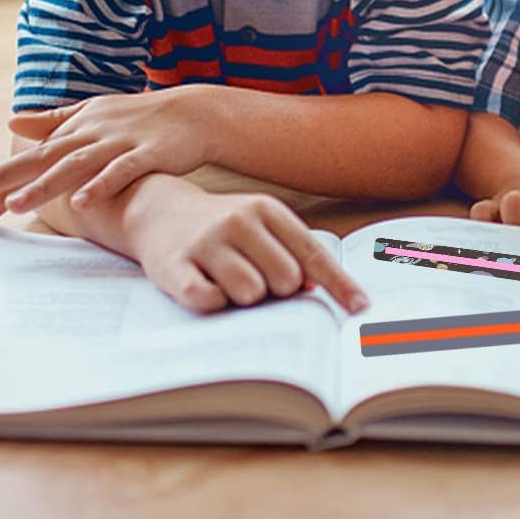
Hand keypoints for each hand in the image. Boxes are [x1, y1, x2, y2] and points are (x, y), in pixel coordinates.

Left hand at [0, 89, 215, 219]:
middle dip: (8, 177)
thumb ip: (53, 120)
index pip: (34, 154)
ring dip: (46, 184)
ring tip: (16, 205)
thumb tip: (11, 121)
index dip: (2, 174)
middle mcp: (94, 132)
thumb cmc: (140, 117)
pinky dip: (101, 184)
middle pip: (46, 158)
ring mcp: (120, 142)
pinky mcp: (148, 153)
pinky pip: (121, 171)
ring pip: (77, 165)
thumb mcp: (94, 112)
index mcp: (78, 125)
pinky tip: (81, 201)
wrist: (194, 112)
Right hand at [135, 189, 369, 314]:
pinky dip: (214, 304)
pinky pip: (209, 301)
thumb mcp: (260, 226)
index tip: (361, 308)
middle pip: (285, 280)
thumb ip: (292, 252)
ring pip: (250, 293)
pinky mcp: (174, 267)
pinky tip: (206, 288)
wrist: (158, 212)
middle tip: (255, 279)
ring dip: (244, 300)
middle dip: (277, 292)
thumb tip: (317, 290)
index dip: (339, 284)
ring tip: (227, 281)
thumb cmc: (222, 227)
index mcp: (266, 209)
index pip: (312, 253)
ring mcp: (206, 242)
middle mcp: (238, 220)